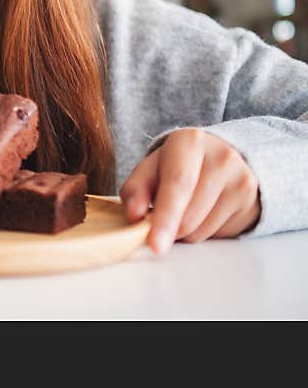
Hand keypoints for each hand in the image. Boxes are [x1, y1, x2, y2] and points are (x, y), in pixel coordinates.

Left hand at [119, 128, 260, 254]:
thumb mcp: (149, 170)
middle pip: (189, 215)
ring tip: (186, 208)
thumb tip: (134, 215)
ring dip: (186, 232)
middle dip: (169, 229)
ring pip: (203, 231)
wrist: (218, 158)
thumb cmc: (174, 166)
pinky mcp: (253, 203)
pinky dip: (204, 232)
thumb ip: (134, 190)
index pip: (178, 184)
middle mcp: (222, 157)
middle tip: (160, 219)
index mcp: (190, 142)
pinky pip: (220, 236)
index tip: (155, 245)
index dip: (165, 218)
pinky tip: (205, 212)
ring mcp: (243, 180)